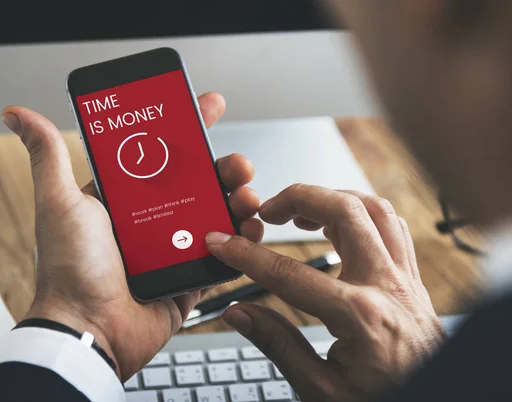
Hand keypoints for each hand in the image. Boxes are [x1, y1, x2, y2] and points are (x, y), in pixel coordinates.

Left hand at [1, 92, 263, 379]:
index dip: (187, 129)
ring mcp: (171, 249)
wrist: (88, 330)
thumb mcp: (59, 202)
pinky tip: (249, 229)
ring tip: (246, 196)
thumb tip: (18, 114)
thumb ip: (49, 156)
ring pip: (215, 214)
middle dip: (223, 167)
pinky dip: (240, 241)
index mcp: (124, 199)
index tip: (207, 106)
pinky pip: (221, 254)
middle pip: (197, 183)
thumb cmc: (70, 269)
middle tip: (237, 164)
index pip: (161, 154)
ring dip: (236, 200)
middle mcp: (149, 221)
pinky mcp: (187, 278)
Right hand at [206, 185, 445, 401]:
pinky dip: (362, 213)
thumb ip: (278, 345)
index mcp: (360, 317)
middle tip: (269, 210)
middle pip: (344, 212)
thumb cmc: (383, 401)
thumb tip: (239, 313)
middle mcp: (386, 286)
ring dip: (333, 198)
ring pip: (374, 208)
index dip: (246, 255)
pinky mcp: (412, 279)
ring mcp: (405, 279)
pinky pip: (392, 226)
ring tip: (301, 212)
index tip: (223, 243)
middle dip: (298, 198)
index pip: (289, 273)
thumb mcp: (321, 389)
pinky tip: (339, 224)